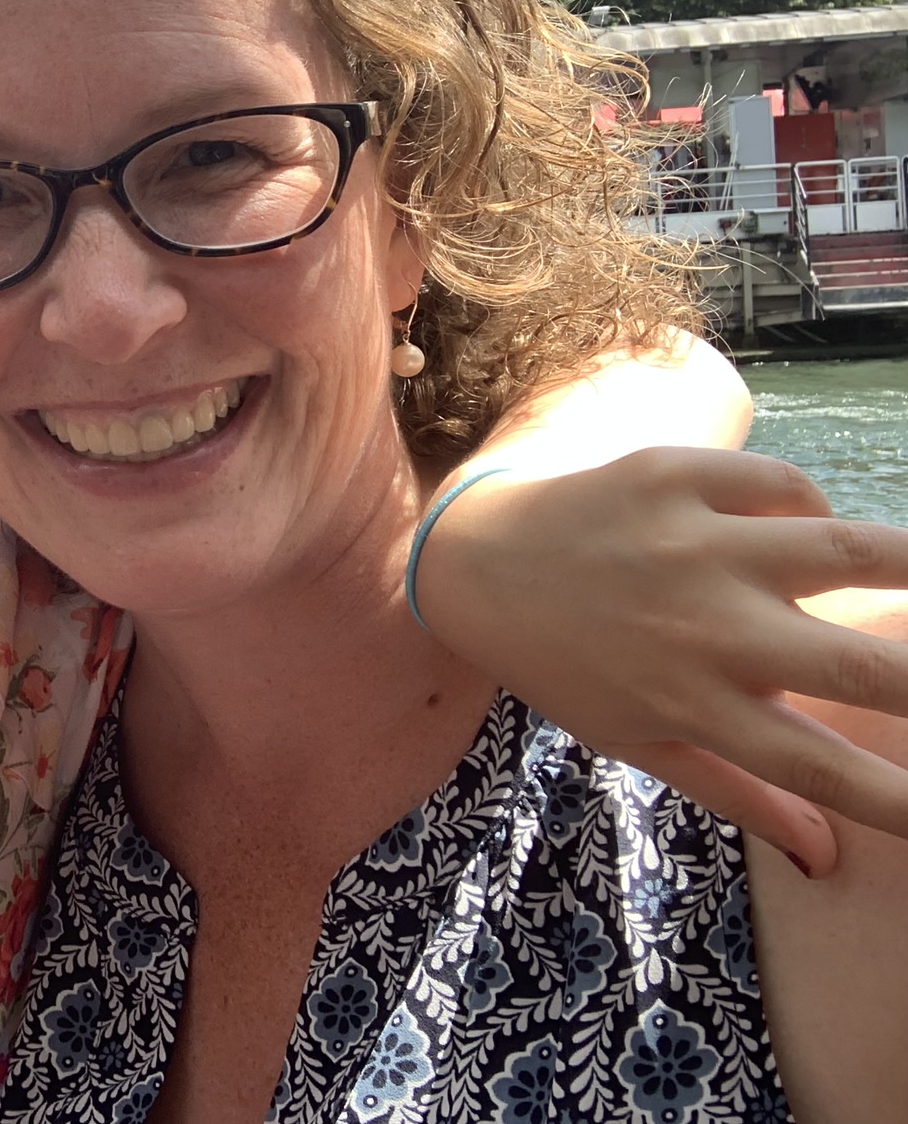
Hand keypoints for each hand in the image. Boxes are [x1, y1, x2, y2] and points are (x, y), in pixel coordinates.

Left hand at [413, 447, 907, 877]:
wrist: (470, 563)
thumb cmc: (563, 663)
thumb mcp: (635, 741)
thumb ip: (739, 794)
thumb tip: (829, 856)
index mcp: (698, 709)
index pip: (830, 771)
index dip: (905, 798)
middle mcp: (705, 633)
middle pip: (864, 664)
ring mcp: (692, 549)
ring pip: (849, 548)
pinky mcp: (671, 478)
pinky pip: (783, 485)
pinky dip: (809, 504)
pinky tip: (809, 524)